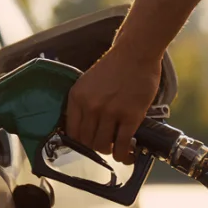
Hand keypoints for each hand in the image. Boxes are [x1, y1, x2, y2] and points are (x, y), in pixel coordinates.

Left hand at [65, 46, 161, 164]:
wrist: (136, 53)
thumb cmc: (114, 67)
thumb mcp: (88, 83)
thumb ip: (83, 103)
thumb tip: (84, 128)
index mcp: (76, 97)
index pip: (71, 132)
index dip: (80, 143)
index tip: (88, 145)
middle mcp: (90, 106)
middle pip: (86, 141)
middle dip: (96, 147)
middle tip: (105, 145)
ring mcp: (110, 111)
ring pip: (102, 145)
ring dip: (109, 152)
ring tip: (116, 149)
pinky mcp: (130, 115)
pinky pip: (122, 143)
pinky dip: (123, 154)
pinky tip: (128, 154)